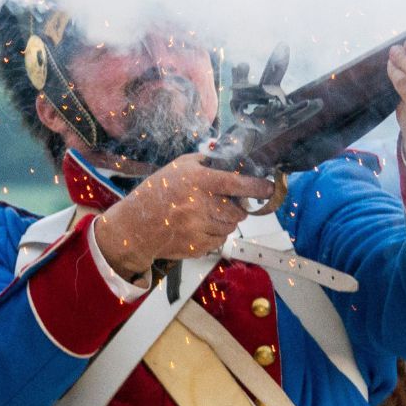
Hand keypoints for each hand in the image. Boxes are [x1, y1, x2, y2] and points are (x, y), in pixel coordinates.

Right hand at [91, 154, 274, 279]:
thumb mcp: (179, 167)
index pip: (238, 183)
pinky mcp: (197, 246)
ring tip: (208, 214)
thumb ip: (206, 161)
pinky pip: (219, 240)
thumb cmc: (157, 192)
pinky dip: (215, 234)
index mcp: (199, 182)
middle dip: (236, 208)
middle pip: (238, 211)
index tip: (269, 187)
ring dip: (226, 221)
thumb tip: (231, 158)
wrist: (136, 226)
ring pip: (230, 227)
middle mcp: (201, 206)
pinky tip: (199, 226)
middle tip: (224, 203)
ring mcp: (199, 228)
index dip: (258, 186)